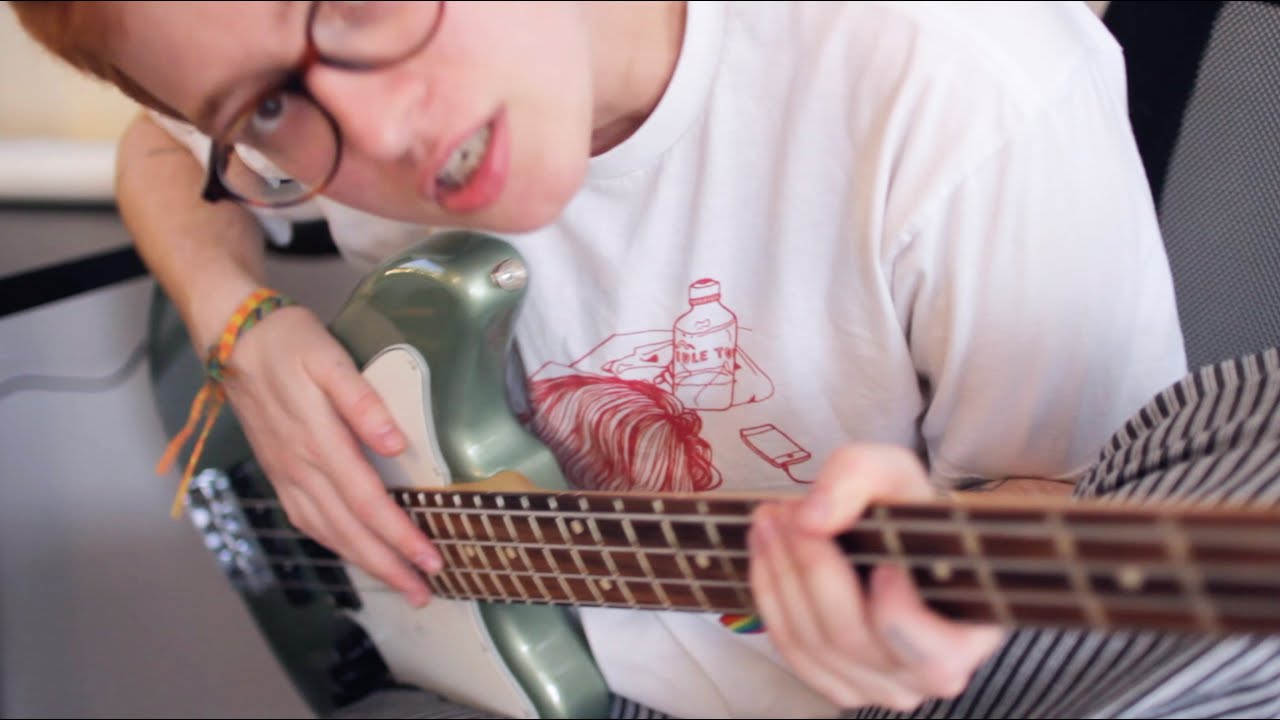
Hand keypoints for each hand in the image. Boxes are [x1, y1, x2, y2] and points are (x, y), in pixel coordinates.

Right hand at [220, 305, 441, 606]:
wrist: (232, 336)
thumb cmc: (288, 341)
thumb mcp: (330, 358)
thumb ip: (362, 401)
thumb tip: (396, 445)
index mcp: (318, 441)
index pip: (367, 502)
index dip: (399, 536)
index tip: (430, 559)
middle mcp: (300, 467)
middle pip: (349, 529)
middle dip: (388, 565)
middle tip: (423, 592)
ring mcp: (285, 473)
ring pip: (327, 531)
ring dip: (363, 561)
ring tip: (398, 582)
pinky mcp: (277, 471)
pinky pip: (306, 520)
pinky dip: (334, 543)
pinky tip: (352, 551)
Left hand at [748, 444, 1005, 711]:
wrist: (900, 539)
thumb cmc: (908, 511)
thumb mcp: (894, 471)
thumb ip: (858, 475)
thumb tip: (812, 519)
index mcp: (969, 635)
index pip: (931, 650)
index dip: (896, 613)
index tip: (880, 562)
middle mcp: (931, 675)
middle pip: (851, 637)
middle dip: (809, 567)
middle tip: (785, 512)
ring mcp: (884, 689)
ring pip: (813, 645)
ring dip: (780, 576)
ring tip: (768, 522)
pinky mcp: (842, 685)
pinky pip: (793, 652)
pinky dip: (771, 598)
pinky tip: (765, 555)